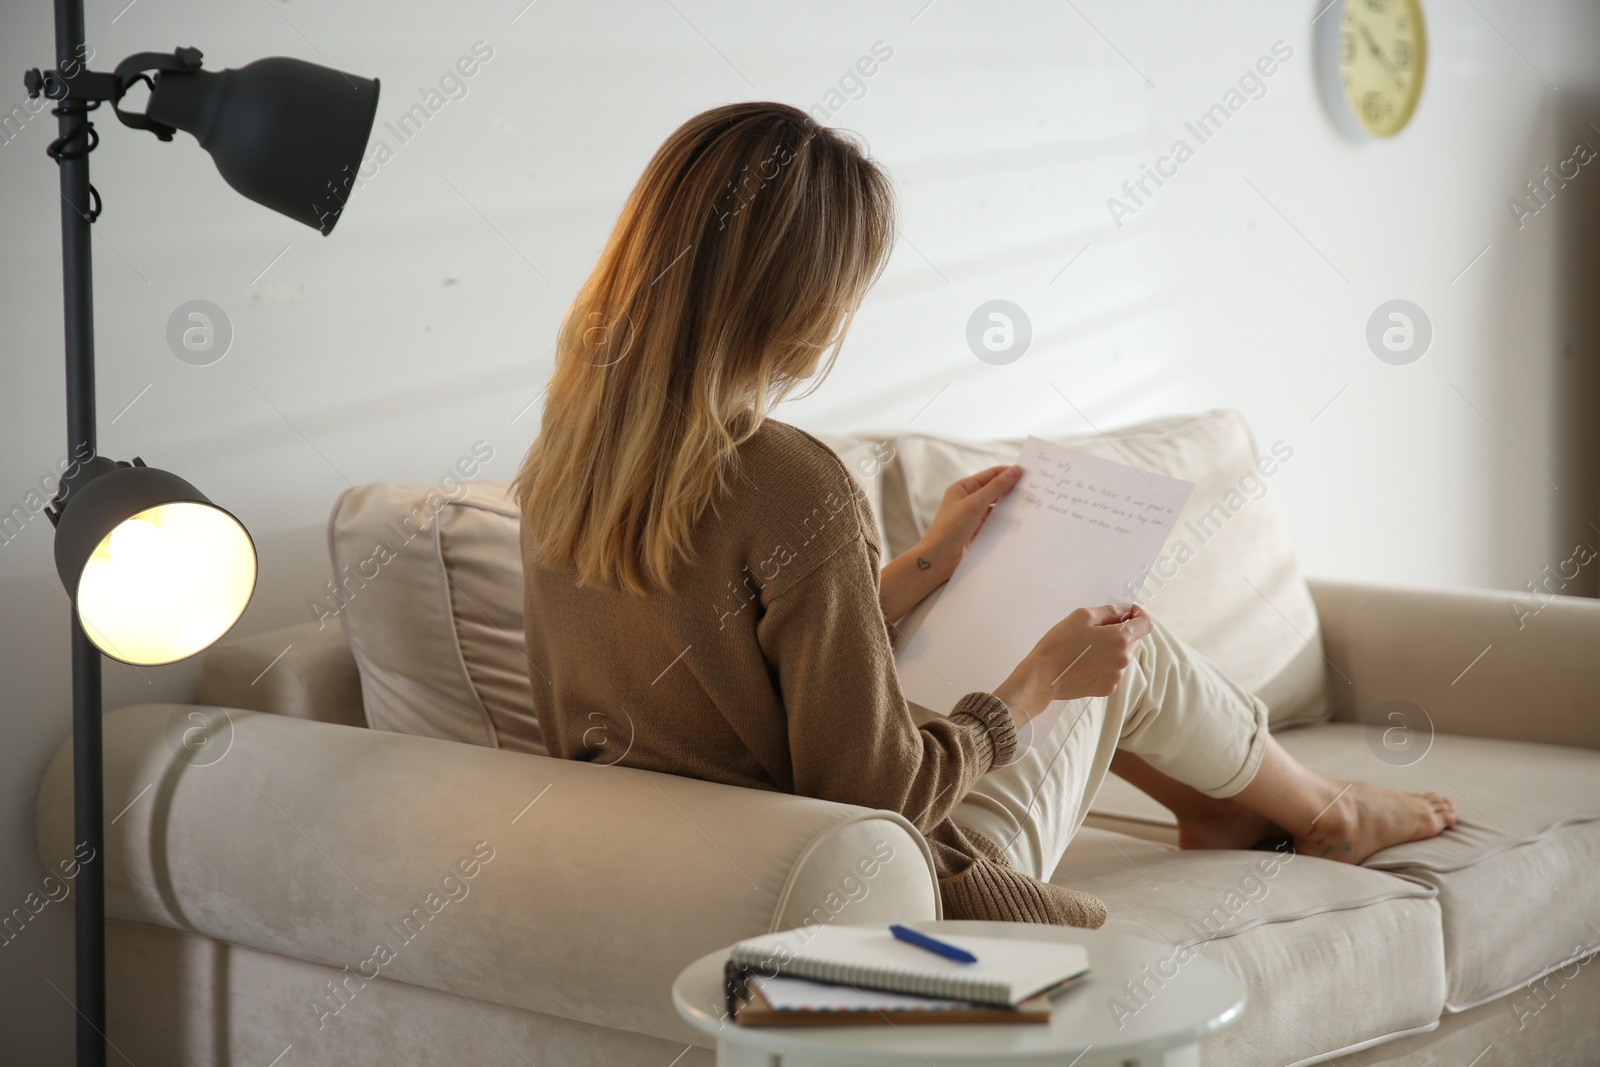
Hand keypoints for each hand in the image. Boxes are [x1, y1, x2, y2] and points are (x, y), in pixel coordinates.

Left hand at [913, 465, 1022, 583]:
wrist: (938, 559)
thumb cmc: (950, 528)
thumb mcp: (974, 504)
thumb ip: (996, 487)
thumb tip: (1015, 470)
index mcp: (963, 488)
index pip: (990, 475)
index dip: (1008, 473)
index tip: (1028, 474)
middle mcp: (967, 500)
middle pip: (995, 491)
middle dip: (1012, 491)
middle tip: (1033, 491)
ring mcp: (972, 516)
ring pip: (996, 508)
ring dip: (1010, 508)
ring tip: (1029, 507)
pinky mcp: (977, 531)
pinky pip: (995, 523)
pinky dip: (1005, 522)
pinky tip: (1018, 523)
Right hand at [993, 605, 1153, 721]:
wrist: (1042, 677)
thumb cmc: (1059, 643)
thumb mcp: (1081, 616)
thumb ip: (1109, 611)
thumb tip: (1125, 611)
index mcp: (1120, 639)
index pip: (1146, 623)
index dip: (1139, 614)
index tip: (1127, 612)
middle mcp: (1124, 659)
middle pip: (1134, 640)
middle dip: (1121, 631)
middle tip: (1096, 629)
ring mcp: (1117, 676)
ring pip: (1122, 656)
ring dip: (1112, 648)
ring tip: (1086, 648)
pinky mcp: (1107, 688)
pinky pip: (1113, 671)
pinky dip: (1104, 664)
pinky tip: (1085, 662)